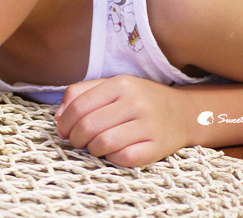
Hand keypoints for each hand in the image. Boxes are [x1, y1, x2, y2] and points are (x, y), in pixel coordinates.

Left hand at [54, 75, 190, 166]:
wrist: (184, 113)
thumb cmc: (139, 99)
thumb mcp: (111, 86)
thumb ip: (80, 93)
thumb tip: (58, 116)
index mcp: (120, 84)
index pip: (79, 106)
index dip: (64, 122)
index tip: (62, 131)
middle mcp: (135, 103)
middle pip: (88, 126)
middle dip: (74, 138)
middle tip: (76, 141)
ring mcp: (148, 125)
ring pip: (103, 143)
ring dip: (91, 149)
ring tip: (93, 146)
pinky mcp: (157, 147)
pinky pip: (123, 158)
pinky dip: (111, 158)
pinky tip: (112, 153)